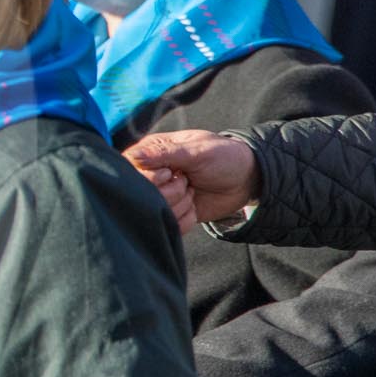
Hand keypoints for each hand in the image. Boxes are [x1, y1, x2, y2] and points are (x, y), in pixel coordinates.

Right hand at [122, 131, 260, 233]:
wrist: (246, 179)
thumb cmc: (222, 156)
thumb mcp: (196, 150)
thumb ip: (163, 153)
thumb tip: (133, 156)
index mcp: (150, 153)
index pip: (129, 170)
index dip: (149, 177)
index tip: (170, 173)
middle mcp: (150, 175)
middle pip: (141, 195)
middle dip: (170, 192)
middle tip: (186, 181)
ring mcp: (160, 196)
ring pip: (156, 212)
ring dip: (180, 205)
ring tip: (192, 190)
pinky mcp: (172, 213)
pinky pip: (170, 226)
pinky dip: (186, 219)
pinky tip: (194, 206)